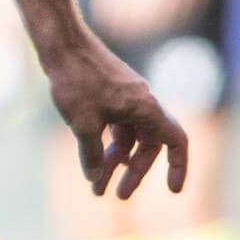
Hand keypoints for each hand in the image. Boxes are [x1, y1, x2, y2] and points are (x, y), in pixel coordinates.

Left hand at [45, 33, 188, 198]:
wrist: (61, 43)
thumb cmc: (75, 80)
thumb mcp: (83, 125)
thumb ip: (92, 156)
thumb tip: (95, 179)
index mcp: (146, 109)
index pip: (176, 141)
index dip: (179, 166)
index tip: (173, 191)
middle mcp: (142, 103)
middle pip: (148, 146)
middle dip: (134, 173)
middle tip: (118, 196)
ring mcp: (126, 97)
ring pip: (128, 137)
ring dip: (115, 162)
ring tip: (96, 187)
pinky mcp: (109, 94)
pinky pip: (115, 125)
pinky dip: (105, 144)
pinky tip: (90, 160)